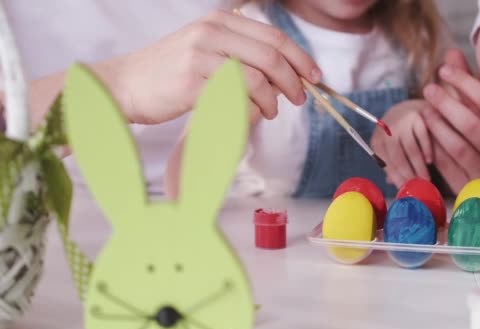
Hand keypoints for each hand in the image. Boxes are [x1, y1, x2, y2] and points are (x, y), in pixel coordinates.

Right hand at [100, 10, 319, 124]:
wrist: (123, 85)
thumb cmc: (167, 73)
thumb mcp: (202, 47)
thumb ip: (238, 51)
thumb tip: (280, 68)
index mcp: (218, 21)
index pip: (272, 36)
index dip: (300, 57)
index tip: (314, 76)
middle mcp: (211, 32)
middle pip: (271, 55)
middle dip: (294, 80)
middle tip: (300, 98)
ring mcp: (201, 56)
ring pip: (258, 77)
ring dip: (273, 99)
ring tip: (272, 111)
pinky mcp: (192, 83)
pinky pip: (237, 97)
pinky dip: (252, 109)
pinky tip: (253, 116)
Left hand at [371, 100, 432, 186]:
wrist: (408, 107)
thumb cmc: (398, 134)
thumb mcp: (390, 147)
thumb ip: (391, 163)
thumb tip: (392, 183)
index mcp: (377, 141)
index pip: (387, 165)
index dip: (397, 180)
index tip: (406, 191)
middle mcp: (386, 131)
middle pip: (399, 159)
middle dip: (410, 176)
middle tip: (419, 189)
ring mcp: (402, 122)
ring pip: (412, 151)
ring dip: (420, 168)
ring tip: (427, 180)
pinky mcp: (417, 116)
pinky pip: (423, 138)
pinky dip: (426, 151)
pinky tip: (430, 161)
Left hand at [420, 49, 479, 192]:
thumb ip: (467, 84)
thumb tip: (451, 52)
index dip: (466, 83)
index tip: (444, 69)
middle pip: (472, 125)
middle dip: (448, 104)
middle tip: (428, 88)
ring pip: (458, 147)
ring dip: (437, 126)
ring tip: (423, 110)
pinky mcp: (467, 187)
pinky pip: (446, 165)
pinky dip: (433, 148)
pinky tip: (422, 134)